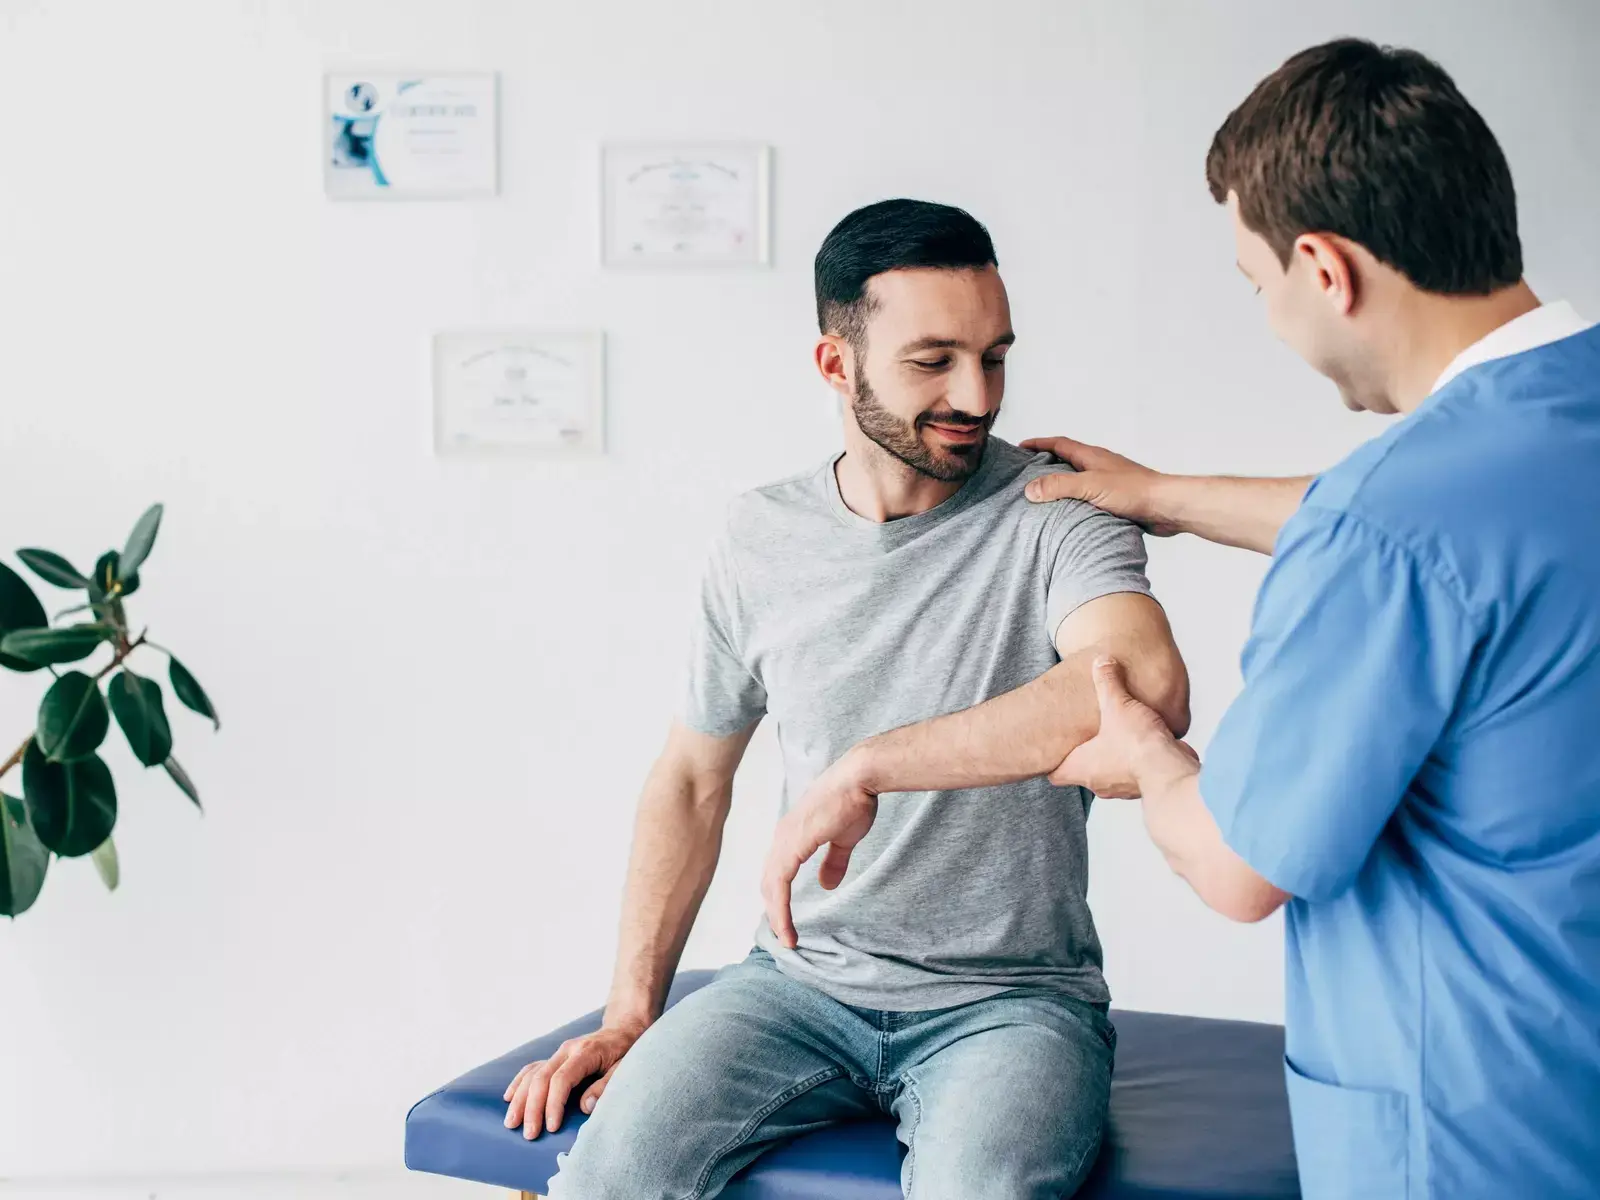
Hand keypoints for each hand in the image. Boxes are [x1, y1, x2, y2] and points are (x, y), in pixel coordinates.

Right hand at [502, 1022, 642, 1138]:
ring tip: (511, 1123)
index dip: (554, 1104)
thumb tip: (585, 1106)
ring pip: (532, 1074)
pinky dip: (519, 1082)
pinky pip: (532, 1068)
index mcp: (585, 1052)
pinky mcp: (556, 1057)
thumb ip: (606, 1086)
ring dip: (520, 1099)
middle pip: (541, 1078)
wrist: (625, 1028)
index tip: (551, 1127)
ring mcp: (560, 1052)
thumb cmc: (628, 1051)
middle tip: (529, 1134)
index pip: (562, 1079)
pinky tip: (509, 1097)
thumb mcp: (625, 1068)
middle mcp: (568, 1050)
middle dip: (532, 1108)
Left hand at [761, 750, 879, 948]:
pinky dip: (780, 904)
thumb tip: (826, 885)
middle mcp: (782, 836)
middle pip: (768, 882)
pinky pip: (780, 881)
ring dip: (776, 914)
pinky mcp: (794, 843)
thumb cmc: (853, 801)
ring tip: (785, 937)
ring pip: (771, 886)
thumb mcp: (843, 838)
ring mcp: (786, 839)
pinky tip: (785, 921)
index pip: (776, 873)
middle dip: (774, 911)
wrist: (860, 778)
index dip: (778, 898)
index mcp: (791, 835)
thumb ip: (834, 861)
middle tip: (784, 935)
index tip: (785, 921)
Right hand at [1019, 436, 1180, 535]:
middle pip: (1068, 459)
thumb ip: (1059, 486)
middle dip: (1047, 462)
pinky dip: (1076, 500)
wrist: (1166, 507)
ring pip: (1079, 478)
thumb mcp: (1090, 486)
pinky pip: (1089, 496)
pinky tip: (1071, 513)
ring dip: (1062, 482)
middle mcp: (1099, 465)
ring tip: (1044, 495)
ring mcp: (1109, 481)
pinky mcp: (1116, 499)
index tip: (1021, 447)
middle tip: (1028, 471)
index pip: (1059, 444)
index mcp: (1092, 456)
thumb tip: (1030, 489)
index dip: (1039, 444)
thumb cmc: (1134, 492)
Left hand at [1050, 658, 1198, 797]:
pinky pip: (1133, 773)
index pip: (1054, 774)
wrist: (1171, 770)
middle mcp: (1098, 783)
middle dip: (1083, 753)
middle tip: (1085, 734)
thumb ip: (1107, 682)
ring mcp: (1121, 787)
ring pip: (1108, 773)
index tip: (1055, 746)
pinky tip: (1140, 742)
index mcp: (1081, 768)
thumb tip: (1102, 662)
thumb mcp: (1116, 704)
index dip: (1052, 760)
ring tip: (1115, 734)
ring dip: (1111, 757)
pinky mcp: (1143, 784)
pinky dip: (1134, 760)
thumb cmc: (1136, 745)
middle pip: (1081, 772)